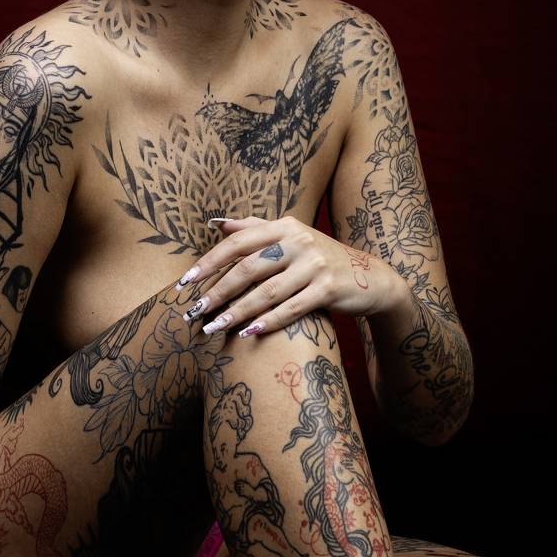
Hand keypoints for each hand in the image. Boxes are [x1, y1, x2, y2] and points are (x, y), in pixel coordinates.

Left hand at [176, 216, 403, 340]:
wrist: (370, 277)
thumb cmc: (320, 259)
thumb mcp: (290, 236)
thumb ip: (254, 228)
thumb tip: (216, 224)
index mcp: (283, 227)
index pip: (237, 243)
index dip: (209, 262)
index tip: (185, 282)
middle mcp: (298, 241)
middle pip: (247, 268)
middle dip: (217, 292)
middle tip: (194, 311)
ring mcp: (314, 265)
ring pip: (266, 292)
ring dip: (236, 312)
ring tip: (214, 327)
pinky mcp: (328, 289)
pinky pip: (291, 308)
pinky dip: (268, 322)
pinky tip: (248, 333)